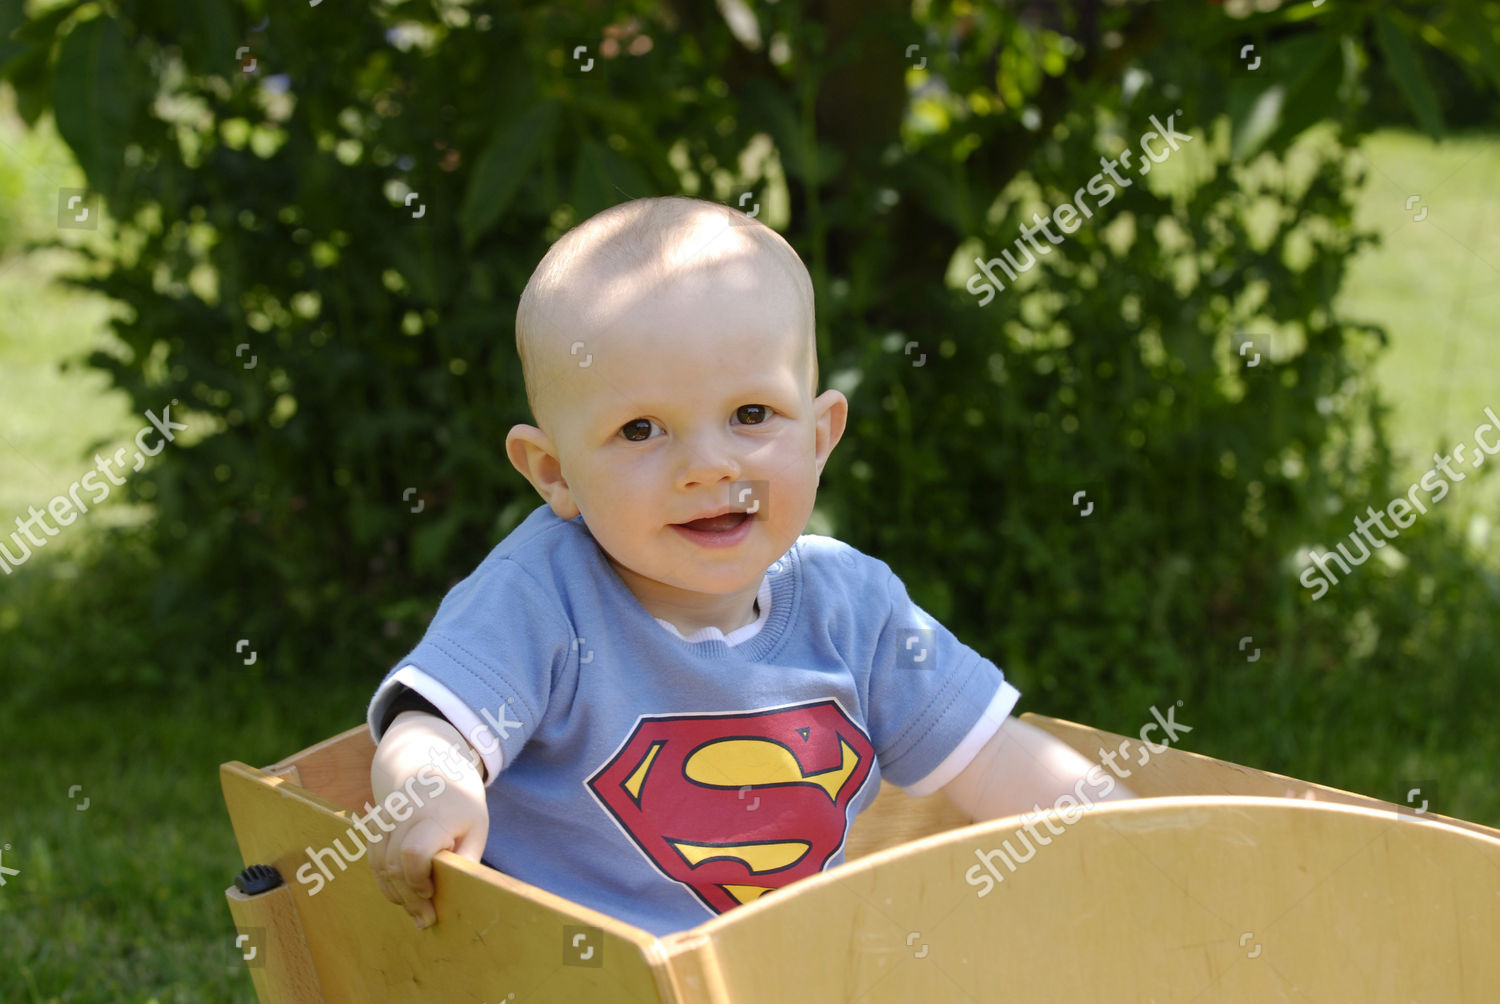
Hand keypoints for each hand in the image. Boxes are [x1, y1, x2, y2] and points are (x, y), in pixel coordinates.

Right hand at [369, 711, 489, 928]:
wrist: (433, 767)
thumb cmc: (461, 805)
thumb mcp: (477, 828)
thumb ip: (467, 858)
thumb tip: (459, 893)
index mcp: (434, 814)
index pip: (413, 852)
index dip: (417, 879)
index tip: (431, 893)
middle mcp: (404, 813)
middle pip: (393, 865)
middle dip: (408, 898)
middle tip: (425, 920)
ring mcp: (384, 817)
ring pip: (378, 865)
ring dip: (394, 893)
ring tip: (415, 910)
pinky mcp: (373, 824)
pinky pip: (372, 859)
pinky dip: (384, 880)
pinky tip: (401, 892)